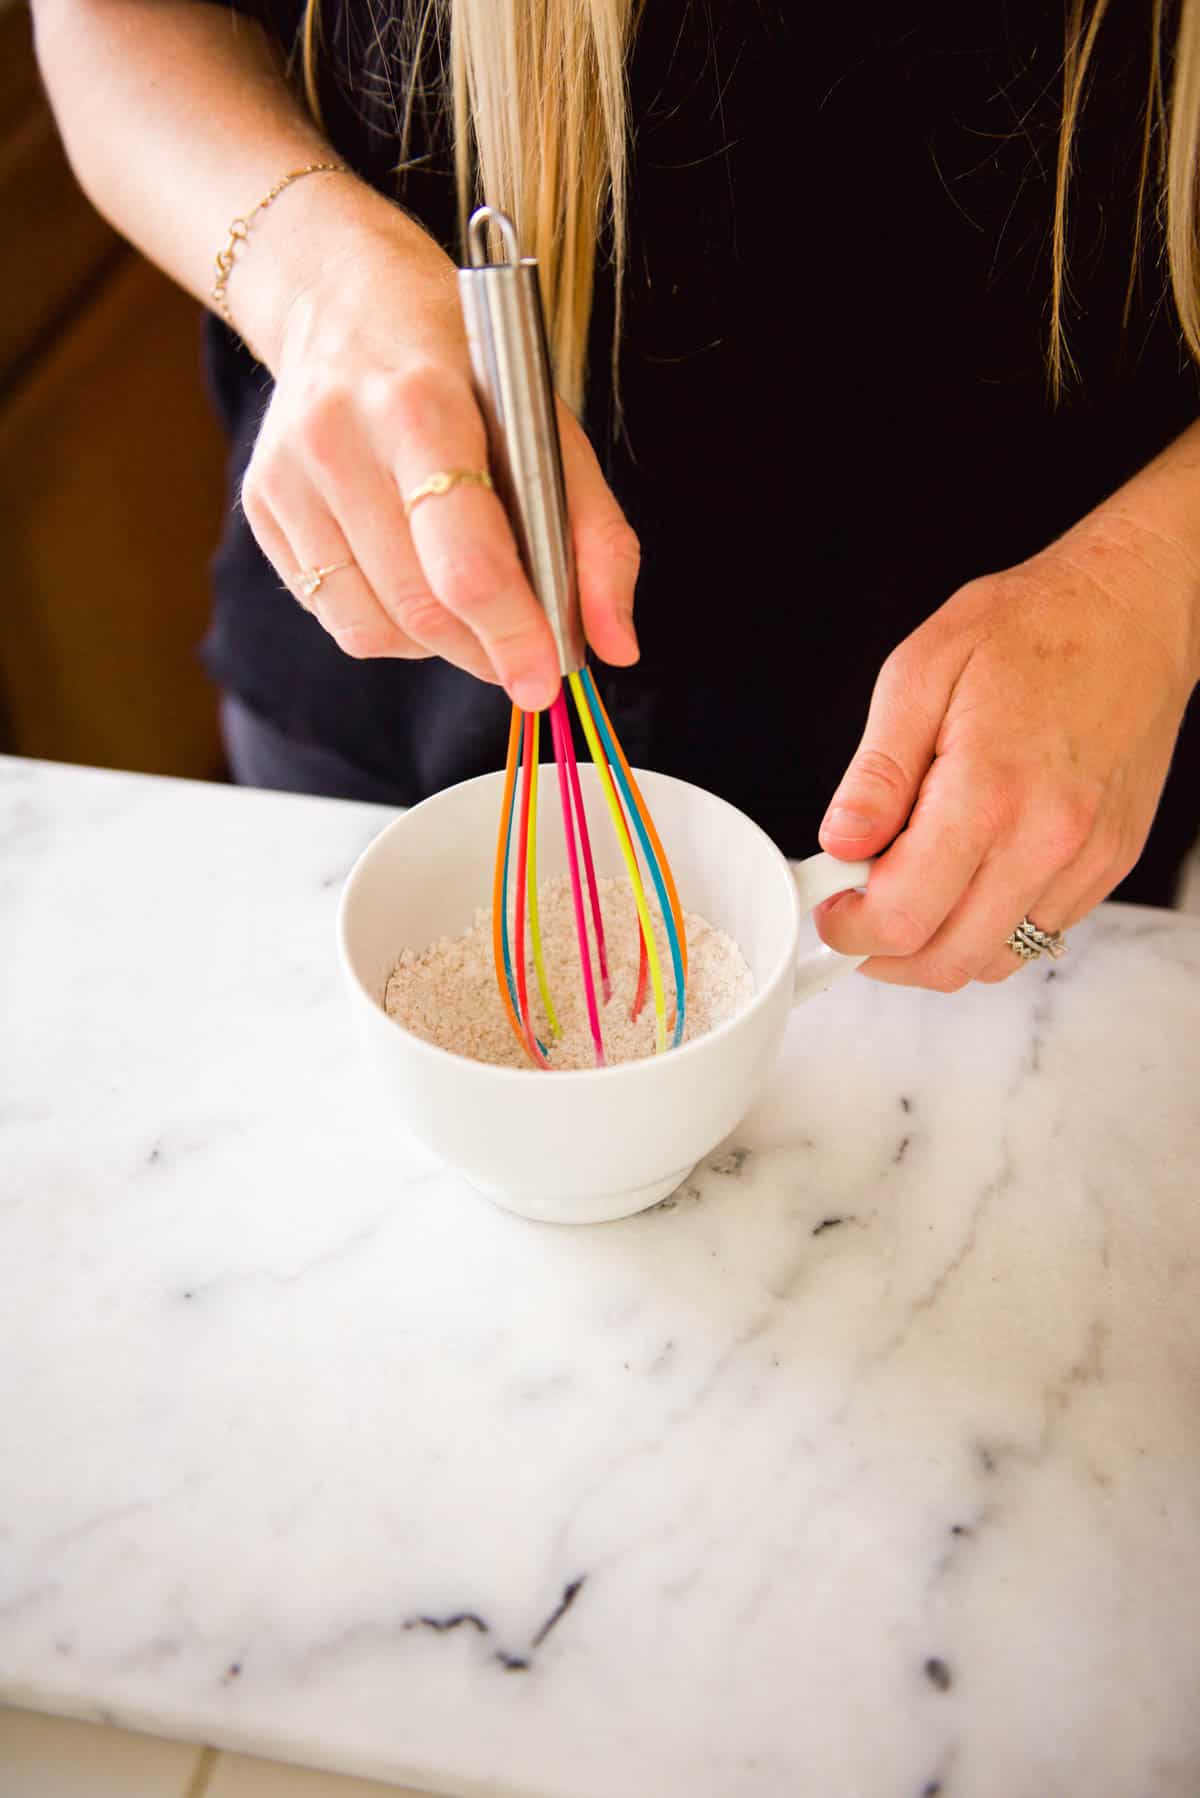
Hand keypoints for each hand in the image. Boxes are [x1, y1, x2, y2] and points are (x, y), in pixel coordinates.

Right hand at [238, 197, 638, 706]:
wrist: (343, 301)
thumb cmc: (465, 369)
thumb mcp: (549, 427)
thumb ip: (596, 540)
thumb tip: (616, 646)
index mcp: (421, 406)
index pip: (466, 562)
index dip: (511, 635)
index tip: (544, 679)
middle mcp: (340, 442)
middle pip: (421, 608)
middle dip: (485, 650)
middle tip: (523, 652)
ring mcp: (289, 479)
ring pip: (376, 629)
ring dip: (439, 644)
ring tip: (466, 598)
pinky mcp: (262, 509)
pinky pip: (338, 619)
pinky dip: (392, 626)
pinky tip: (413, 578)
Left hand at [815, 527, 1198, 989]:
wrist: (1131, 611)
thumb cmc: (1030, 628)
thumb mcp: (919, 674)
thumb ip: (876, 773)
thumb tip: (840, 843)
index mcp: (988, 792)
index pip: (903, 916)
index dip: (849, 929)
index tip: (831, 908)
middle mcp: (1047, 839)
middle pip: (947, 961)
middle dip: (885, 954)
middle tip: (857, 913)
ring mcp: (1086, 859)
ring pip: (995, 960)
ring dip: (938, 946)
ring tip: (912, 889)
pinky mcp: (1109, 863)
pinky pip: (1039, 933)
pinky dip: (990, 925)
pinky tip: (969, 874)